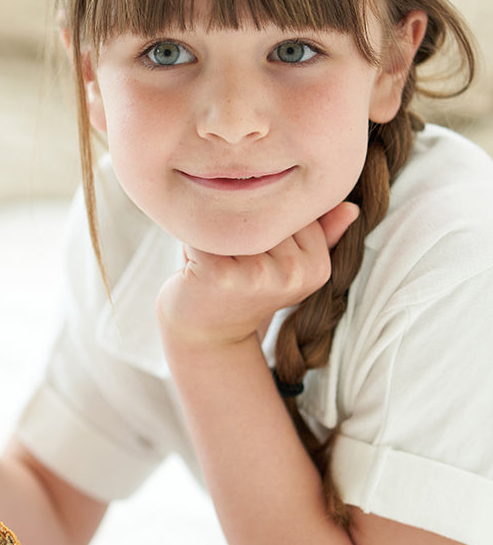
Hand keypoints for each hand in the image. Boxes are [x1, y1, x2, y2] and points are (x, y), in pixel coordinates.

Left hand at [156, 201, 358, 348]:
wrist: (206, 336)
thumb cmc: (243, 290)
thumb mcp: (286, 265)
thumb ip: (319, 234)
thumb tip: (352, 208)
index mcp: (317, 267)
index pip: (294, 210)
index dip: (267, 221)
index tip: (257, 250)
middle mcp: (294, 272)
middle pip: (265, 211)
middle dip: (242, 223)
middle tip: (232, 255)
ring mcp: (258, 274)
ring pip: (235, 217)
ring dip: (216, 230)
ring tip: (215, 257)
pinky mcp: (221, 273)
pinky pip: (204, 230)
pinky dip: (192, 240)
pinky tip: (196, 263)